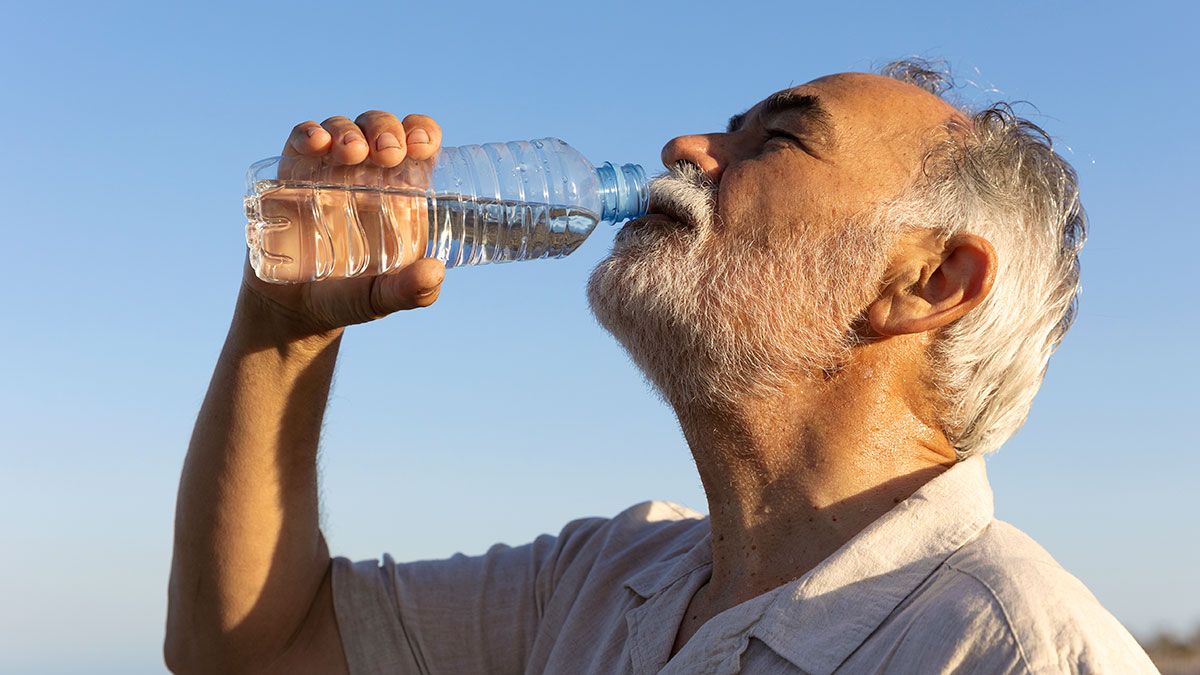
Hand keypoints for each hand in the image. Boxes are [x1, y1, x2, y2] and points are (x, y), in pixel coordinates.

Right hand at [242, 111, 446, 335]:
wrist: (296, 308)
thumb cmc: (350, 297)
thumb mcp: (383, 298)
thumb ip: (412, 291)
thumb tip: (435, 271)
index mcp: (402, 192)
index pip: (419, 143)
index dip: (424, 132)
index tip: (421, 146)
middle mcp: (368, 174)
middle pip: (382, 128)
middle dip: (386, 129)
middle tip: (387, 153)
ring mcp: (329, 170)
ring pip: (343, 128)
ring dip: (349, 131)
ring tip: (351, 152)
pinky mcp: (293, 174)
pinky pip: (300, 141)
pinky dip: (308, 134)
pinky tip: (315, 144)